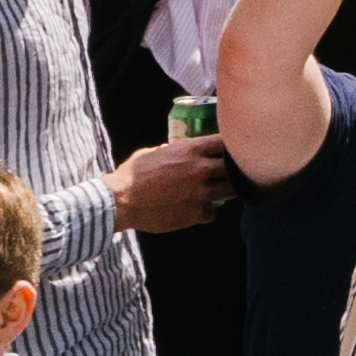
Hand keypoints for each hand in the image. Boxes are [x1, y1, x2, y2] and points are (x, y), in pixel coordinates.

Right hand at [112, 133, 236, 237]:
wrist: (120, 201)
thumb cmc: (132, 175)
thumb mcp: (152, 153)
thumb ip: (170, 150)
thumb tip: (174, 148)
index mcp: (191, 150)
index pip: (226, 142)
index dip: (232, 146)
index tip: (231, 151)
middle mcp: (201, 169)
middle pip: (236, 168)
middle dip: (236, 171)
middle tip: (231, 174)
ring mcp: (201, 192)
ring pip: (232, 191)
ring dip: (226, 192)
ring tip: (218, 192)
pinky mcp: (196, 213)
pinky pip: (211, 212)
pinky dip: (205, 212)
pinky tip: (195, 210)